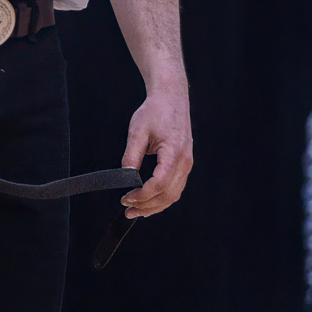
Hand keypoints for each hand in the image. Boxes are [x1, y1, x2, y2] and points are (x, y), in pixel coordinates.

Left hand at [119, 83, 193, 217]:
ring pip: (174, 194)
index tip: (125, 198)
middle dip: (147, 206)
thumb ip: (132, 155)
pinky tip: (147, 203)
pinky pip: (175, 187)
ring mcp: (187, 164)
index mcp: (174, 153)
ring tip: (135, 211)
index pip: (159, 183)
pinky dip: (162, 198)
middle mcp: (185, 162)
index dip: (142, 195)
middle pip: (169, 194)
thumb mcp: (137, 131)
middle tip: (127, 210)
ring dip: (155, 206)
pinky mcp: (183, 164)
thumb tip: (125, 176)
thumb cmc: (154, 112)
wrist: (172, 99)